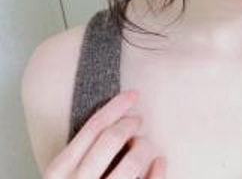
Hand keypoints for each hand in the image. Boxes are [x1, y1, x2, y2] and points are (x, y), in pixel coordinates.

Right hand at [43, 89, 166, 177]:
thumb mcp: (64, 178)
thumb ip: (81, 157)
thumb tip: (121, 123)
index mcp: (58, 172)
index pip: (92, 128)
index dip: (116, 107)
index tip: (133, 95)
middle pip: (112, 139)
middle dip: (130, 123)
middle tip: (139, 120)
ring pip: (132, 162)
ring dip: (144, 146)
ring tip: (144, 145)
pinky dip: (158, 171)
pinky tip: (161, 162)